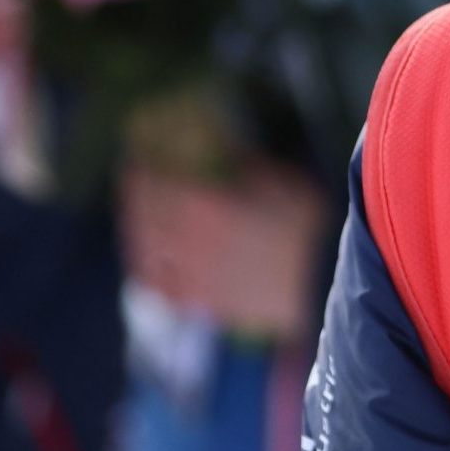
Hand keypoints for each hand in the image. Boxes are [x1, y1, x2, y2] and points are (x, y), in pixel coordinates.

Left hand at [120, 157, 327, 340]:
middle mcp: (187, 241)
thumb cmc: (303, 229)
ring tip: (137, 219)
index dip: (143, 172)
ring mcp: (188, 274)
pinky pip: (160, 285)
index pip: (158, 186)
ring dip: (135, 230)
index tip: (138, 160)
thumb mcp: (281, 183)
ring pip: (145, 251)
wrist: (314, 284)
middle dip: (135, 197)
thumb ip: (246, 167)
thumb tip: (223, 151)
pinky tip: (148, 262)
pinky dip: (147, 271)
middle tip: (135, 183)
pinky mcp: (197, 299)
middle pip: (145, 217)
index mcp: (206, 207)